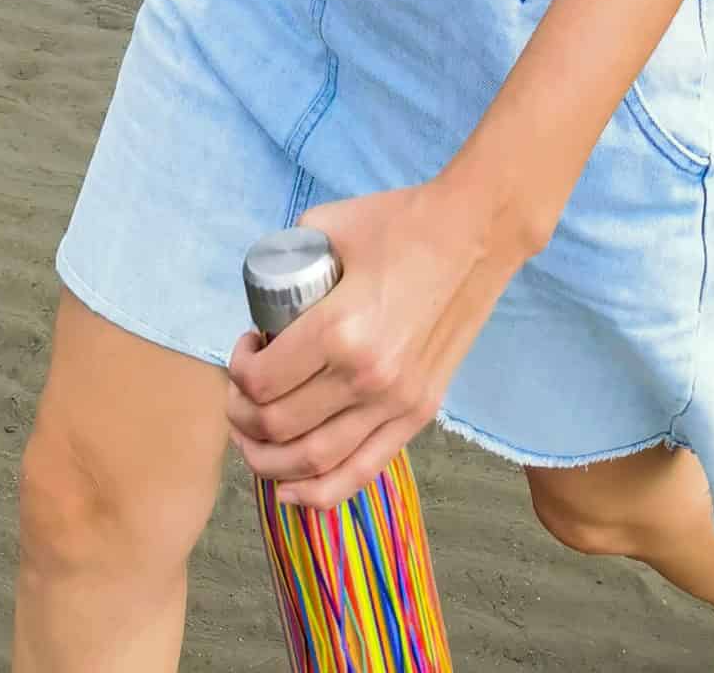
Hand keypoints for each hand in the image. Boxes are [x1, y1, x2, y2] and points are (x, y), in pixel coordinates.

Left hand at [224, 182, 521, 508]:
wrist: (475, 233)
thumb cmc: (402, 222)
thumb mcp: (329, 224)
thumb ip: (288, 256)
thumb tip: (262, 292)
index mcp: (339, 329)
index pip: (262, 382)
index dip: (238, 372)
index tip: (245, 348)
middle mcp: (366, 377)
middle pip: (279, 427)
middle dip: (243, 418)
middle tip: (241, 393)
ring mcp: (397, 403)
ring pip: (314, 461)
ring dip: (269, 461)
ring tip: (254, 440)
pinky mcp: (419, 414)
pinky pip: (362, 471)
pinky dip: (320, 492)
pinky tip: (290, 489)